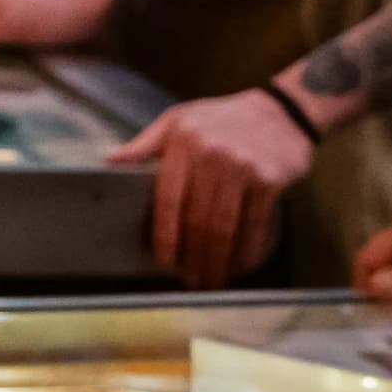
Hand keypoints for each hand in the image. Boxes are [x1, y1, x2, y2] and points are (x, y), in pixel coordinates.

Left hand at [114, 92, 311, 288]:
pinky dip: (247, 251)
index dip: (166, 235)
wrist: (282, 112)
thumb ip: (145, 142)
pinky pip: (255, 225)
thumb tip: (110, 160)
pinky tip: (241, 264)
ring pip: (224, 227)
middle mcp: (212, 153)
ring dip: (217, 261)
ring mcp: (243, 166)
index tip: (165, 261)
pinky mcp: (270, 179)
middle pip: (197, 220)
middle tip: (191, 280)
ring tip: (213, 280)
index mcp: (184, 141)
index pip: (169, 198)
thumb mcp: (180, 120)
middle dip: (193, 257)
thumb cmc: (223, 119)